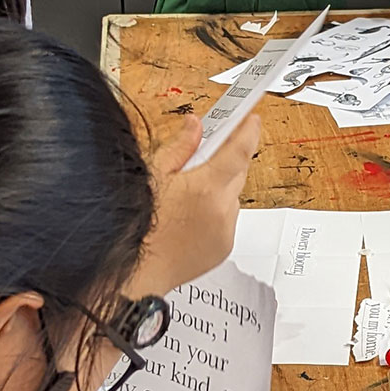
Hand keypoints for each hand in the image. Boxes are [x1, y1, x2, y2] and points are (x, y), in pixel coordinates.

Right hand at [129, 115, 259, 296]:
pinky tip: (189, 220)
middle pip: (237, 172)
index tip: (252, 119)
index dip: (249, 130)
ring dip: (218, 190)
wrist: (137, 271)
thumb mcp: (153, 176)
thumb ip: (180, 148)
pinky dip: (215, 214)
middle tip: (201, 160)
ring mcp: (226, 229)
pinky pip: (228, 220)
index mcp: (206, 186)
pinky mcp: (225, 246)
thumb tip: (195, 126)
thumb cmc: (139, 225)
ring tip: (185, 200)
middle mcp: (222, 208)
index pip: (240, 150)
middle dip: (224, 162)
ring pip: (232, 197)